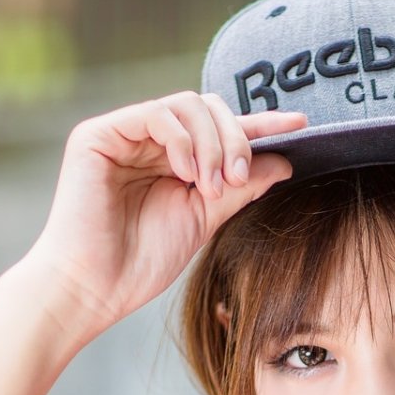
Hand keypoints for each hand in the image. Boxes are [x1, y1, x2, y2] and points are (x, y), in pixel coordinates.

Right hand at [15, 90, 308, 342]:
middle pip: (207, 108)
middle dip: (235, 138)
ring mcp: (122, 134)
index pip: (220, 130)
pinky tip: (186, 174)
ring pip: (186, 105)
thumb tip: (283, 161)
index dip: (260, 125)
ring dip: (212, 143)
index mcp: (171, 160)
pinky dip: (182, 140)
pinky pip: (156, 113)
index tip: (300, 127)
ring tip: (212, 187)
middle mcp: (147, 141)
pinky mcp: (99, 135)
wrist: (94, 289)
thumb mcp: (203, 219)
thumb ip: (239, 188)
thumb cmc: (141, 262)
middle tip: (238, 180)